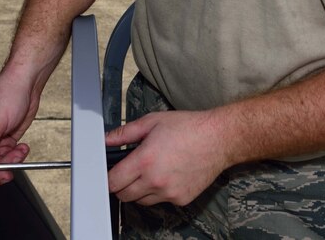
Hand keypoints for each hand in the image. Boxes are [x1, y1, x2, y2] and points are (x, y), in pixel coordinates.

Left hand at [105, 110, 228, 205]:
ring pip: (141, 201)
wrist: (218, 139)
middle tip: (129, 171)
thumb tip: (107, 140)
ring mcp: (169, 193)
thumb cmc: (188, 128)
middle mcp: (155, 180)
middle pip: (124, 196)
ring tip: (151, 171)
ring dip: (140, 190)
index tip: (110, 173)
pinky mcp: (181, 199)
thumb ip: (125, 133)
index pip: (113, 182)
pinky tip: (168, 175)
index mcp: (145, 160)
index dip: (108, 177)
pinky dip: (159, 192)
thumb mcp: (152, 122)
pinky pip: (161, 201)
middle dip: (122, 185)